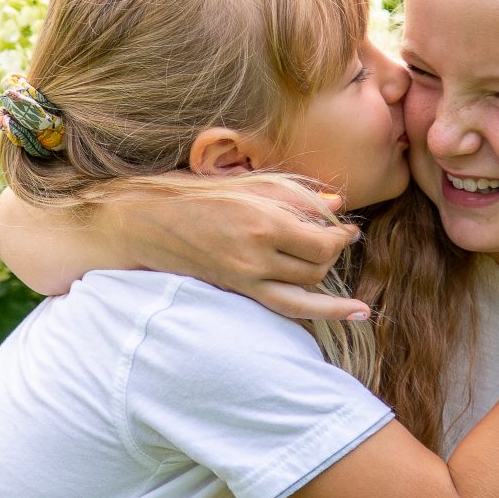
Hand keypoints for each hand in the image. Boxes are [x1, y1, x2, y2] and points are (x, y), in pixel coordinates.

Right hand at [119, 176, 367, 320]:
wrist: (147, 224)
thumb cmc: (195, 195)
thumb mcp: (246, 184)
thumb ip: (295, 195)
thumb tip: (337, 205)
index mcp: (261, 222)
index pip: (321, 242)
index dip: (342, 237)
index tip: (349, 229)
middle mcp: (256, 255)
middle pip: (316, 268)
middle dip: (334, 255)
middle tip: (339, 240)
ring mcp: (246, 278)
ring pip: (305, 290)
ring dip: (328, 282)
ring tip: (348, 278)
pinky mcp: (238, 291)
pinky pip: (286, 307)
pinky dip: (321, 312)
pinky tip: (350, 313)